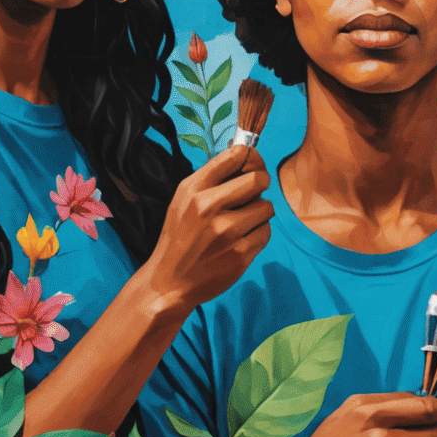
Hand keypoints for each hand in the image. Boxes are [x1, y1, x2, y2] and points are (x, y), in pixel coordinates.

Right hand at [143, 145, 272, 312]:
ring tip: (242, 222)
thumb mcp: (183, 200)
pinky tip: (241, 240)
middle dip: (259, 185)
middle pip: (259, 180)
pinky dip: (258, 234)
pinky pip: (266, 232)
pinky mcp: (241, 254)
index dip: (249, 158)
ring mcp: (227, 232)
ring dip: (259, 213)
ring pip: (266, 207)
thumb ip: (210, 177)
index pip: (235, 156)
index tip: (249, 165)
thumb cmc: (179, 236)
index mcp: (194, 190)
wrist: (170, 281)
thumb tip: (243, 154)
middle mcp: (210, 207)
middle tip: (251, 195)